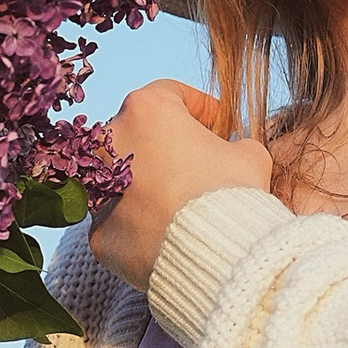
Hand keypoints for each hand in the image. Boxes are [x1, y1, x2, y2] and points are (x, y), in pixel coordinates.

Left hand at [89, 79, 273, 289]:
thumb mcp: (250, 156)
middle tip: (199, 169)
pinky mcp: (98, 231)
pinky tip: (167, 234)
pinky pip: (120, 221)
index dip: (201, 109)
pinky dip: (140, 224)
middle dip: (167, 148)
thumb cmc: (230, 193)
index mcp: (147, 109)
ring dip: (149, 186)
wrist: (212, 252)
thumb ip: (236, 145)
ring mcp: (97, 188)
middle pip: (140, 136)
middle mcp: (111, 141)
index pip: (171, 94)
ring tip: (182, 206)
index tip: (219, 127)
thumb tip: (232, 154)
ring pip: (123, 180)